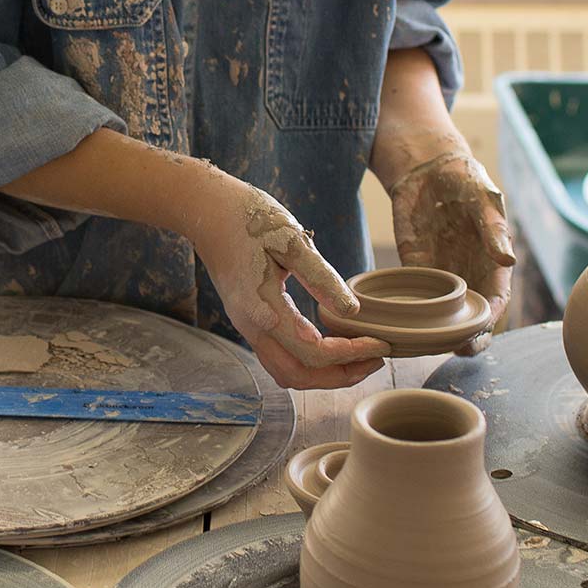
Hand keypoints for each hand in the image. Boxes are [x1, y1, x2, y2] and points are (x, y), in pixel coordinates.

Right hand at [188, 173, 389, 389]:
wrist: (205, 212)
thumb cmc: (249, 219)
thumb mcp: (291, 241)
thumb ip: (320, 278)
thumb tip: (352, 311)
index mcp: (263, 309)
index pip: (314, 352)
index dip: (352, 353)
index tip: (381, 343)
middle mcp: (252, 327)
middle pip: (298, 375)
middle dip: (340, 375)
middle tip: (376, 359)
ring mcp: (248, 327)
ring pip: (286, 372)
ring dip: (324, 374)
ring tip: (358, 357)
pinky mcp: (250, 321)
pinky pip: (280, 357)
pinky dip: (309, 361)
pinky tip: (332, 342)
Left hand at [385, 151, 514, 354]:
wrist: (428, 168)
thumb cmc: (465, 179)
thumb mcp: (482, 198)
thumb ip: (494, 227)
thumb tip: (509, 256)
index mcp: (492, 261)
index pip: (496, 300)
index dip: (491, 321)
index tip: (480, 335)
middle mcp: (469, 273)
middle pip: (472, 316)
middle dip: (468, 338)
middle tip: (458, 352)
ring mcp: (443, 273)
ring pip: (444, 313)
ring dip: (438, 332)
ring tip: (428, 347)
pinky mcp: (417, 267)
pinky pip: (416, 297)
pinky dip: (412, 314)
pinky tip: (403, 328)